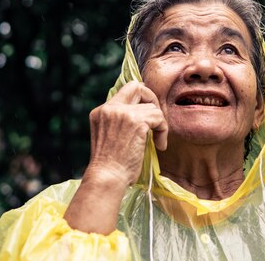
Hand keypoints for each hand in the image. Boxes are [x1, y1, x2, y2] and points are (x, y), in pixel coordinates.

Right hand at [65, 81, 167, 233]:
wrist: (107, 177)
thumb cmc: (110, 166)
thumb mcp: (109, 137)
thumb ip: (120, 122)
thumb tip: (144, 116)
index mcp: (100, 112)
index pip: (124, 91)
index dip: (139, 98)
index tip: (147, 115)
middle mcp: (109, 108)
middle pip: (137, 87)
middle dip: (151, 98)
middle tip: (156, 119)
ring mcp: (122, 113)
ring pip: (152, 107)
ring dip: (159, 123)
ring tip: (156, 141)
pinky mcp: (136, 121)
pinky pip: (159, 118)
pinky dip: (163, 131)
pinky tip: (159, 146)